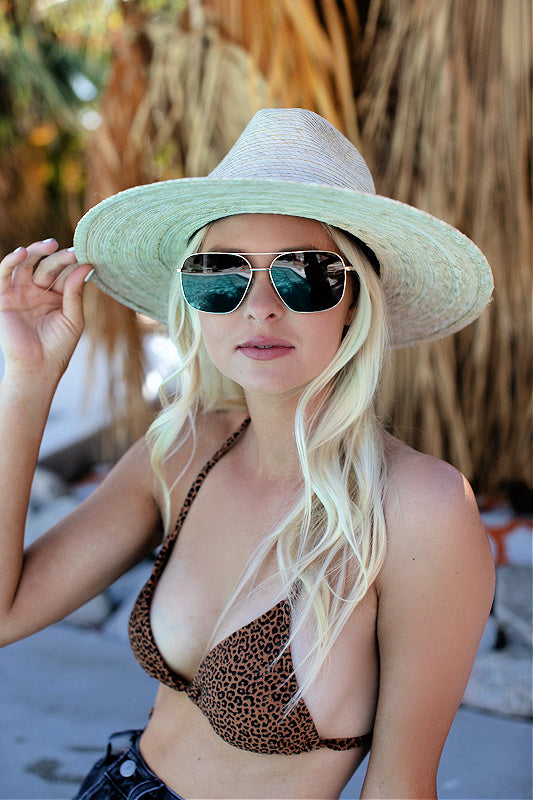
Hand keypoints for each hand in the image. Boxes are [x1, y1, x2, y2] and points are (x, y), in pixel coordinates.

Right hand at [0, 239, 93, 382]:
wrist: (37, 368)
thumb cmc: (58, 347)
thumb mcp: (73, 318)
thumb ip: (75, 292)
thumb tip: (87, 266)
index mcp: (58, 297)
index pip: (66, 274)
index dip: (74, 265)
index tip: (86, 256)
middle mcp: (39, 292)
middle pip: (48, 267)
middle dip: (60, 258)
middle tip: (73, 252)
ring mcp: (21, 293)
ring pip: (27, 264)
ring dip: (36, 251)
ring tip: (49, 244)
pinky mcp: (4, 297)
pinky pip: (5, 274)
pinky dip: (11, 261)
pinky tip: (22, 253)